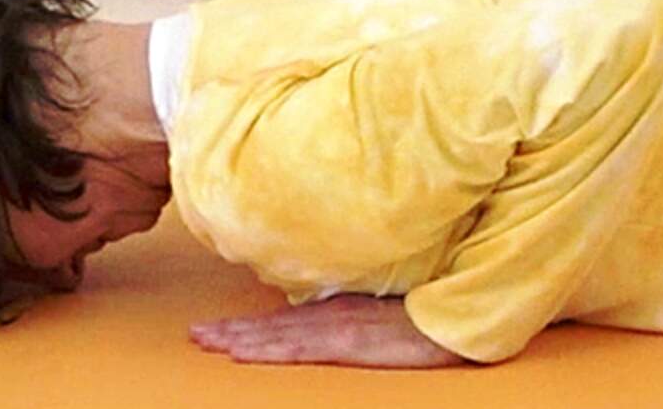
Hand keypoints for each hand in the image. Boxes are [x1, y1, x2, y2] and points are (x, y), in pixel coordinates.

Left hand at [189, 294, 467, 367]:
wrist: (465, 317)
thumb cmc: (436, 317)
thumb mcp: (390, 312)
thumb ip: (361, 313)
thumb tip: (335, 316)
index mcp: (344, 310)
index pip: (288, 320)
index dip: (251, 324)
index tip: (219, 328)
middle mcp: (336, 316)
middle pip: (275, 325)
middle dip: (234, 331)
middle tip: (196, 335)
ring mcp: (342, 328)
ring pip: (279, 334)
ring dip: (241, 338)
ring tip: (208, 342)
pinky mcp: (350, 341)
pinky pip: (299, 346)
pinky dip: (267, 347)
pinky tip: (243, 351)